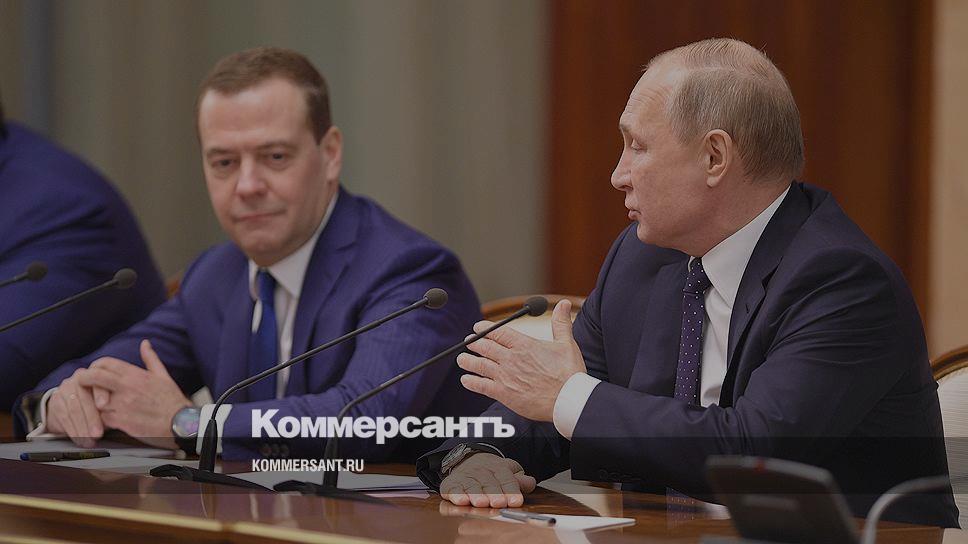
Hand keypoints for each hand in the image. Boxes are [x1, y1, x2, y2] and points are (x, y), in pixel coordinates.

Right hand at [47, 368, 104, 447]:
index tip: (104, 405)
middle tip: (98, 434)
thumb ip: (112, 407)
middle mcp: (80, 379)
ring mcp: (66, 388)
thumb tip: (120, 418)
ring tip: (90, 440)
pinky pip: (64, 417)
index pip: (98, 382)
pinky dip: (74, 431)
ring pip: (74, 409)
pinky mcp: (56, 400)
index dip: (101, 394)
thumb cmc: (98, 405)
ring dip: (82, 428)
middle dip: (92, 418)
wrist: (72, 405)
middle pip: (84, 398)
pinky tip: (80, 440)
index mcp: (96, 376)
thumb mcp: (107, 404)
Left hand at [76, 339, 189, 448]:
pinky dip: (101, 418)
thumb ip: (150, 359)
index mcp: (136, 375)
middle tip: (81, 382)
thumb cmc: (172, 400)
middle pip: (95, 377)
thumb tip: (145, 343)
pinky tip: (105, 418)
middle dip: (84, 379)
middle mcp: (127, 388)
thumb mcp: (163, 376)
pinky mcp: (121, 422)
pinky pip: (101, 418)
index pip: (106, 363)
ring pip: (95, 400)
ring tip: (93, 403)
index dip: (95, 365)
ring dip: (93, 402)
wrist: (180, 423)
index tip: (92, 371)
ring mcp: (122, 405)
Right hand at [439, 452, 535, 507]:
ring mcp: (466, 477)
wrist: (467, 459)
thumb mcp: (508, 471)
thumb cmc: (491, 472)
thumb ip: (519, 479)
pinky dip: (455, 495)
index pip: (506, 479)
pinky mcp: (451, 484)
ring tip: (481, 502)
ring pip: (471, 486)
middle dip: (493, 493)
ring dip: (476, 495)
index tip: (516, 501)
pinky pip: (452, 489)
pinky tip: (460, 500)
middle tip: (499, 502)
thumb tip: (530, 482)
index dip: (511, 490)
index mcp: (498, 468)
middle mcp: (481, 471)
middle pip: (488, 483)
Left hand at [457, 299, 585, 421]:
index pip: (498, 332)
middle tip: (467, 341)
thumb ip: (561, 323)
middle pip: (485, 347)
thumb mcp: (567, 344)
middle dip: (474, 343)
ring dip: (468, 361)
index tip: (477, 327)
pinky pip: (482, 386)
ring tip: (462, 359)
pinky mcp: (504, 394)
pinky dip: (472, 382)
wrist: (568, 400)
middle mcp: (511, 359)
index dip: (484, 329)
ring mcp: (505, 376)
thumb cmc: (569, 373)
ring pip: (479, 365)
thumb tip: (563, 303)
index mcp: (524, 345)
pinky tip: (466, 380)